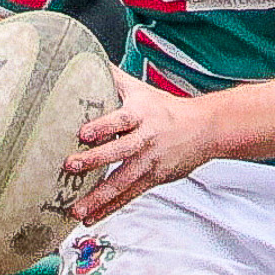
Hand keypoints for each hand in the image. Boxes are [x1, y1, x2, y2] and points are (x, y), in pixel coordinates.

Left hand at [65, 70, 214, 223]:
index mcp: (142, 115)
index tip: (83, 132)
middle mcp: (146, 139)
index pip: (121, 119)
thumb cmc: (165, 108)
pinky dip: (110, 209)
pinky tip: (91, 218)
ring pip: (122, 181)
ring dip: (99, 197)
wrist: (204, 129)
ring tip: (76, 209)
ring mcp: (150, 162)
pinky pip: (129, 196)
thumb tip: (85, 56)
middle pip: (120, 151)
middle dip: (95, 160)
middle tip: (71, 166)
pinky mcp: (153, 179)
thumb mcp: (141, 89)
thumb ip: (113, 77)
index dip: (103, 126)